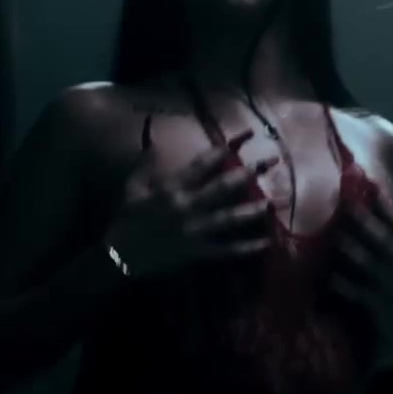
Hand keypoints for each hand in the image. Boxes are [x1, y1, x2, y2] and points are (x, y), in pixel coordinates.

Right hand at [103, 130, 277, 280]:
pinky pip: (226, 250)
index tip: (242, 139)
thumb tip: (154, 138)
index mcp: (172, 188)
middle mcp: (187, 207)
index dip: (223, 150)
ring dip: (251, 210)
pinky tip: (265, 243)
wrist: (120, 255)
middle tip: (271, 162)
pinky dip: (246, 248)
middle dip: (248, 173)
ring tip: (271, 203)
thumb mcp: (133, 188)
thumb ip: (146, 163)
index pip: (203, 164)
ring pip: (229, 218)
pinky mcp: (198, 252)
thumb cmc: (127, 219)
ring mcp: (195, 231)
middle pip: (223, 187)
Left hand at [330, 187, 392, 356]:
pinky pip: (362, 295)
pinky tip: (333, 278)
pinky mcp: (379, 308)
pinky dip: (347, 287)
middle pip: (386, 242)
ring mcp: (392, 288)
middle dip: (368, 224)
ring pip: (374, 267)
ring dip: (356, 252)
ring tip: (339, 238)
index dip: (388, 207)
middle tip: (348, 205)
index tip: (373, 185)